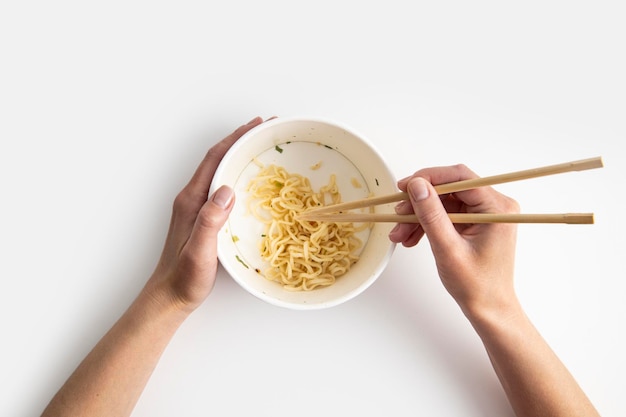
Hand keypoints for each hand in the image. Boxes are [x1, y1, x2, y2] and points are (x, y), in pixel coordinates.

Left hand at [147, 116, 263, 312]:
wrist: (170, 296)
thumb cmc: (184, 278)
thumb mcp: (199, 252)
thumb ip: (210, 221)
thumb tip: (226, 190)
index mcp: (191, 200)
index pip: (215, 159)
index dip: (236, 139)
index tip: (257, 125)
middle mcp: (192, 198)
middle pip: (218, 159)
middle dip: (241, 140)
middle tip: (266, 129)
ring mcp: (197, 207)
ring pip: (220, 171)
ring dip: (239, 155)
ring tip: (262, 146)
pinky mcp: (203, 217)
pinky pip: (223, 187)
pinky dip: (238, 174)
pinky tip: (250, 179)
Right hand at [388, 164, 519, 317]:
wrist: (489, 309)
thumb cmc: (476, 285)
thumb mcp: (447, 248)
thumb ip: (431, 214)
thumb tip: (416, 185)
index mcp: (497, 208)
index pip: (460, 177)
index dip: (429, 178)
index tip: (404, 187)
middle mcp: (494, 206)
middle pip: (449, 189)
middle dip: (420, 202)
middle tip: (397, 215)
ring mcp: (484, 214)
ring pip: (443, 202)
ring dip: (419, 216)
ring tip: (399, 234)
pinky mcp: (474, 223)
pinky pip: (445, 214)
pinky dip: (427, 224)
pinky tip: (411, 238)